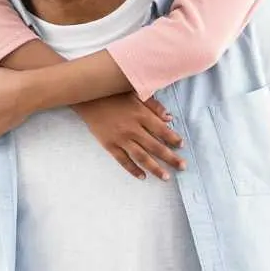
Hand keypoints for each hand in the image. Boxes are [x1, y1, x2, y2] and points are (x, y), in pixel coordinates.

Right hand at [72, 95, 186, 179]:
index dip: (173, 139)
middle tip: (182, 166)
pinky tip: (142, 176)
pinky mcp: (109, 145)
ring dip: (155, 168)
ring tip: (166, 177)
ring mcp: (120, 139)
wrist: (87, 98)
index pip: (161, 130)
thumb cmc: (114, 94)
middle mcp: (132, 129)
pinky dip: (133, 169)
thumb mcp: (136, 93)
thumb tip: (169, 118)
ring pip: (141, 157)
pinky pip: (123, 160)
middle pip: (155, 147)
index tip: (182, 145)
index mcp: (140, 115)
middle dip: (170, 158)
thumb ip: (154, 106)